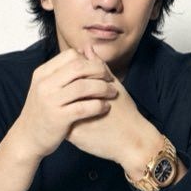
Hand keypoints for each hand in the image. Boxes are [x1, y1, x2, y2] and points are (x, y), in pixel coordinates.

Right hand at [17, 47, 117, 159]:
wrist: (27, 138)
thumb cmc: (43, 110)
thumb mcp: (48, 86)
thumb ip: (66, 70)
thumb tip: (87, 50)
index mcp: (43, 73)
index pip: (71, 55)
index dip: (89, 61)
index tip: (100, 70)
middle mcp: (45, 84)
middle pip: (79, 67)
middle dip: (99, 71)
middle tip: (110, 79)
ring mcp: (50, 101)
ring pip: (83, 86)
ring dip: (103, 88)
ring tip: (112, 93)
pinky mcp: (58, 118)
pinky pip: (84, 107)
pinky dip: (99, 105)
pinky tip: (106, 107)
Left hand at [65, 44, 157, 164]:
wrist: (132, 142)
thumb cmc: (125, 112)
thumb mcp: (113, 85)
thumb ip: (98, 67)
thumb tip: (87, 48)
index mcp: (82, 89)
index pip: (67, 77)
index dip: (74, 77)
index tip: (87, 83)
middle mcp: (72, 102)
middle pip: (59, 91)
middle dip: (66, 91)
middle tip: (81, 95)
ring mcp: (68, 118)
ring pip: (58, 106)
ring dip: (65, 104)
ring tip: (80, 107)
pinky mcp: (70, 136)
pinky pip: (61, 122)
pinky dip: (67, 119)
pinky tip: (81, 122)